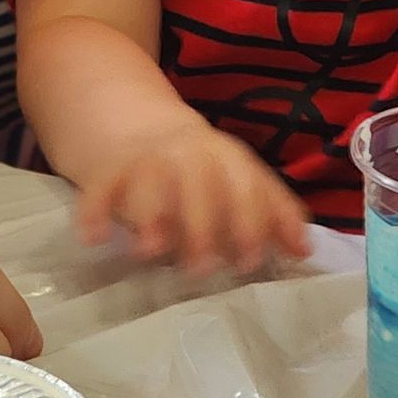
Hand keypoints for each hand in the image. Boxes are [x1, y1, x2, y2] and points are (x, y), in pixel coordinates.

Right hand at [73, 115, 310, 273]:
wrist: (140, 129)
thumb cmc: (204, 172)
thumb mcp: (241, 183)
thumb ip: (272, 216)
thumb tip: (304, 252)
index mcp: (228, 157)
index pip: (247, 184)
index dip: (251, 222)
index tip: (248, 262)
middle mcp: (188, 152)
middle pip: (200, 179)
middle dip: (203, 223)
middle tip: (201, 268)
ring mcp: (147, 157)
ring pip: (151, 177)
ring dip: (151, 213)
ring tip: (150, 252)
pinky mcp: (109, 168)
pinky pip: (99, 185)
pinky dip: (94, 209)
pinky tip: (94, 239)